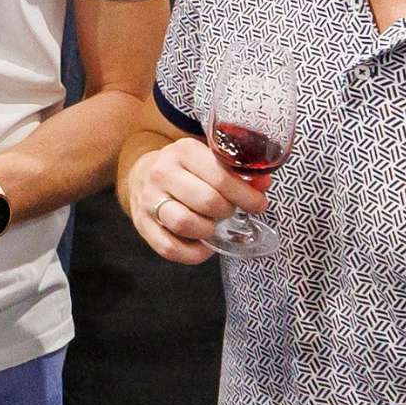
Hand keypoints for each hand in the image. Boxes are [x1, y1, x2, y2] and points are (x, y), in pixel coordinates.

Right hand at [126, 137, 266, 266]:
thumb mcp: (208, 158)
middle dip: (227, 210)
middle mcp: (163, 173)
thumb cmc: (186, 169)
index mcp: (184, 151)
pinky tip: (203, 245)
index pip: (221, 178)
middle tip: (230, 210)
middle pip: (206, 201)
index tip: (258, 204)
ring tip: (212, 224)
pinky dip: (192, 253)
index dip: (246, 196)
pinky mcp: (142, 224)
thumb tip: (263, 184)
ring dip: (208, 230)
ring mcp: (149, 199)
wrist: (143, 173)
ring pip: (184, 223)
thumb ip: (237, 171)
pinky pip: (169, 248)